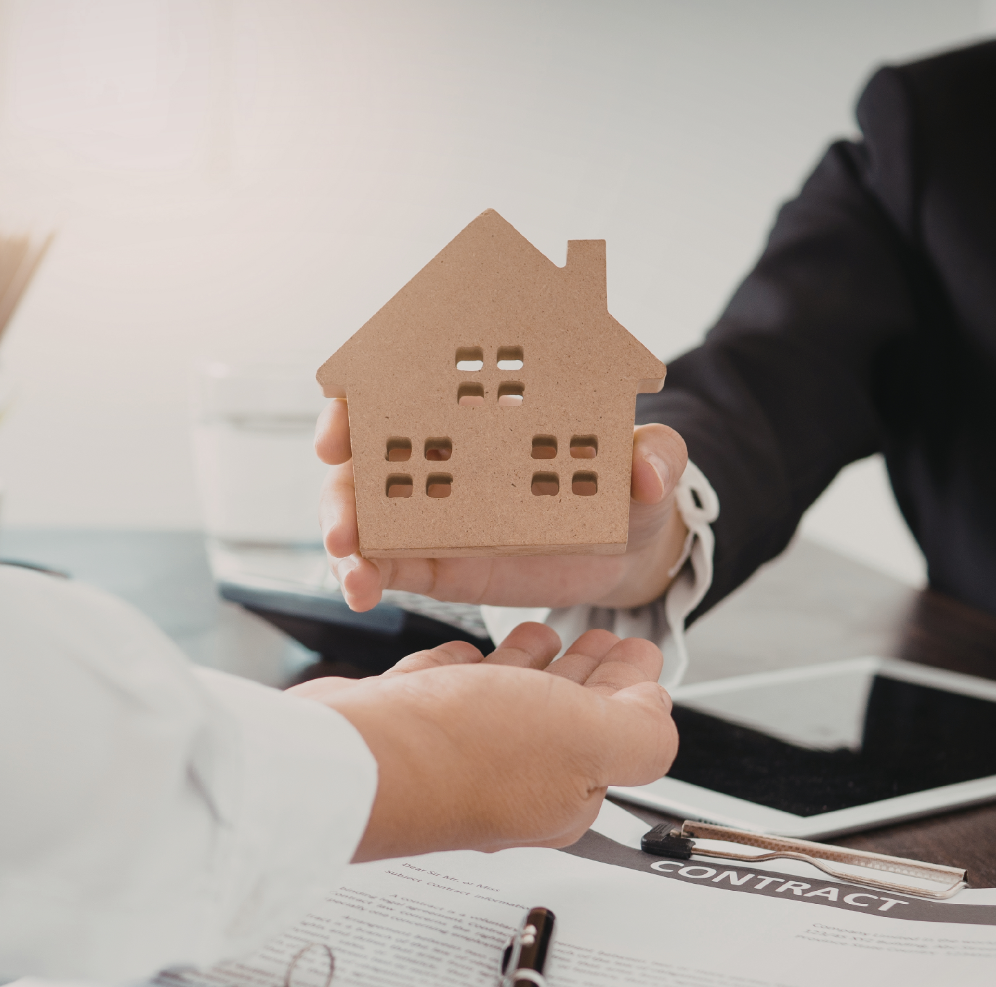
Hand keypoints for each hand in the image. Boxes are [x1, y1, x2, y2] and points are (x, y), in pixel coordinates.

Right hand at [289, 623, 675, 858]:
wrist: (353, 756)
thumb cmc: (462, 753)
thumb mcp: (588, 738)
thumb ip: (640, 733)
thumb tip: (657, 712)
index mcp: (563, 791)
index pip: (618, 736)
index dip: (635, 689)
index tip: (642, 650)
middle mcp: (508, 780)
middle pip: (565, 720)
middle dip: (590, 677)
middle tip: (605, 639)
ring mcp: (452, 754)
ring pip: (505, 702)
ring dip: (530, 667)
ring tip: (543, 635)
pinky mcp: (403, 727)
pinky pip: (443, 693)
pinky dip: (463, 670)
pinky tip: (466, 655)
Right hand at [315, 398, 690, 611]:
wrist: (624, 552)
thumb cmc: (626, 487)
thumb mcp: (649, 462)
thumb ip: (655, 455)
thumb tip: (646, 470)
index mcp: (481, 412)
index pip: (407, 383)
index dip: (365, 389)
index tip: (346, 413)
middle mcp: (442, 456)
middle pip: (367, 452)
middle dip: (340, 472)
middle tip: (340, 500)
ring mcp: (430, 511)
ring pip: (363, 513)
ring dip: (344, 534)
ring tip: (351, 566)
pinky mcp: (432, 562)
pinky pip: (384, 566)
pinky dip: (364, 577)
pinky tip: (361, 593)